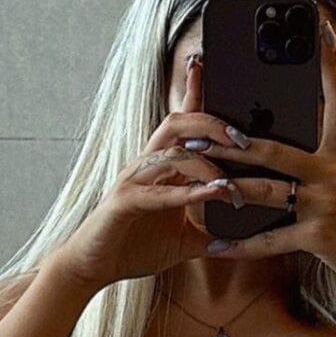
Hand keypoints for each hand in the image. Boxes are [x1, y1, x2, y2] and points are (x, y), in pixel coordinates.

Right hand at [45, 57, 258, 288]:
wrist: (94, 268)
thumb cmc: (133, 249)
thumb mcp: (181, 240)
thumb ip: (207, 232)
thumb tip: (237, 239)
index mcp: (160, 168)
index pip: (180, 124)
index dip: (193, 93)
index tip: (208, 68)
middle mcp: (147, 166)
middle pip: (178, 124)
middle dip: (212, 125)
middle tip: (242, 140)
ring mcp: (134, 181)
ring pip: (172, 153)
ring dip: (207, 166)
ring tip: (231, 183)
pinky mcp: (124, 202)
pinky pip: (160, 191)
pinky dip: (189, 192)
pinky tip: (213, 194)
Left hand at [192, 19, 335, 302]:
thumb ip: (322, 171)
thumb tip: (287, 159)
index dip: (330, 66)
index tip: (322, 30)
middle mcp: (333, 173)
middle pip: (275, 149)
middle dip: (232, 142)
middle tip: (197, 132)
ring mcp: (326, 204)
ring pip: (266, 191)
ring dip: (227, 189)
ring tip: (196, 187)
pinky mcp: (320, 235)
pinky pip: (270, 239)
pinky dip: (241, 246)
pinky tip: (216, 247)